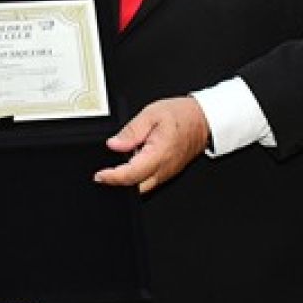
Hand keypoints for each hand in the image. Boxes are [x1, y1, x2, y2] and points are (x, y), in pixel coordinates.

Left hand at [93, 97, 209, 193]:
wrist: (202, 120)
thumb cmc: (181, 115)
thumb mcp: (152, 114)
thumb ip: (132, 131)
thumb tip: (114, 144)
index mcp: (158, 154)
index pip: (131, 175)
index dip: (112, 178)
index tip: (99, 176)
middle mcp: (163, 169)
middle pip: (135, 187)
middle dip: (117, 184)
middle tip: (103, 173)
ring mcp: (166, 173)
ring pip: (142, 187)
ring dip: (127, 181)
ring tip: (116, 165)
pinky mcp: (167, 173)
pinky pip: (149, 181)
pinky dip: (136, 177)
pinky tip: (130, 163)